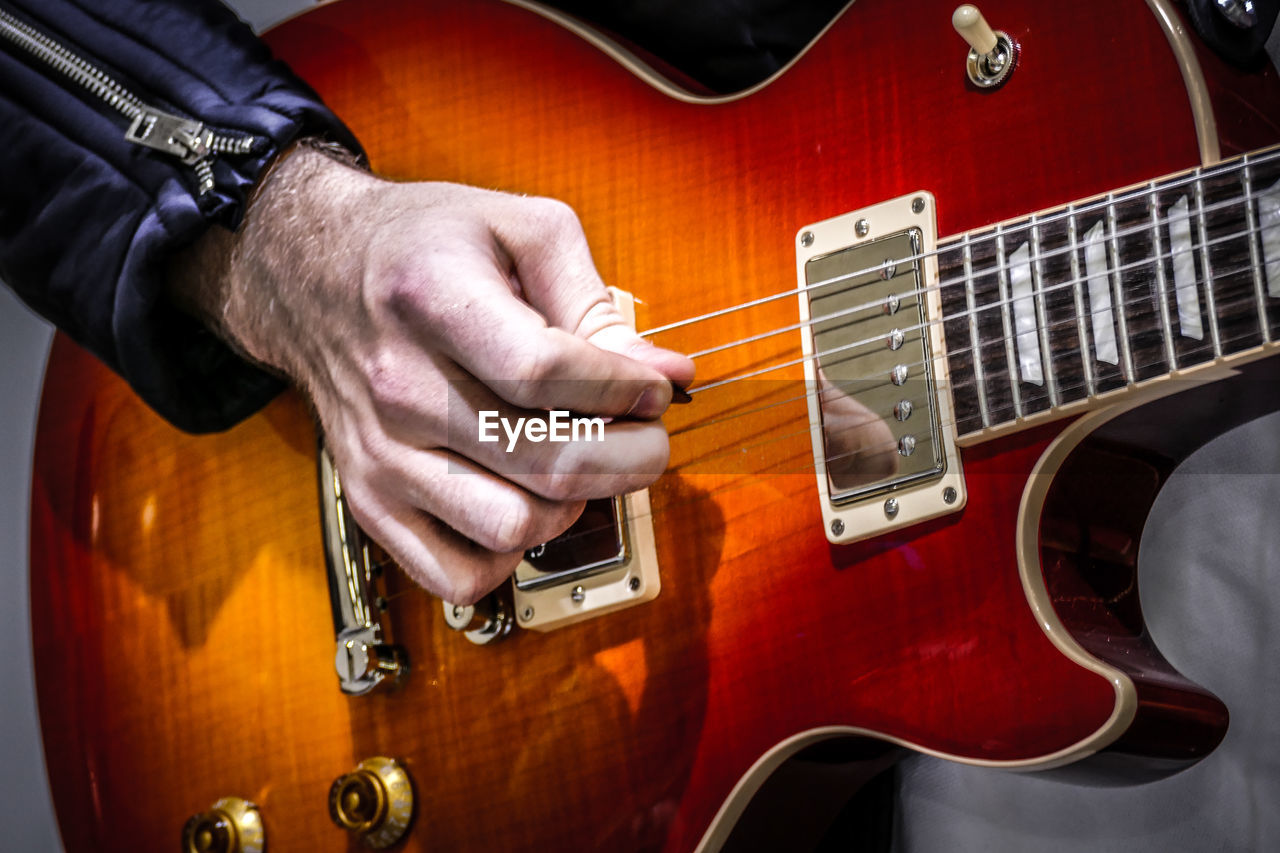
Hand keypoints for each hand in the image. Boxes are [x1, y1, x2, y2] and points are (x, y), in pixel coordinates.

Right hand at [171, 143, 693, 603]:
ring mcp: (379, 453)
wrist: (313, 274)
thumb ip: (597, 301)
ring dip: (575, 504)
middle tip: (648, 437)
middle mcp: (398, 384)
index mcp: (432, 297)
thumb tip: (667, 375)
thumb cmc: (425, 246)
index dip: (622, 390)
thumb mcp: (519, 228)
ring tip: (580, 464)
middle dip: (630, 456)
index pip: (546, 372)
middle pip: (544, 459)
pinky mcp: (370, 501)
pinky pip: (459, 573)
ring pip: (513, 524)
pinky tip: (526, 503)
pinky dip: (512, 553)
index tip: (653, 389)